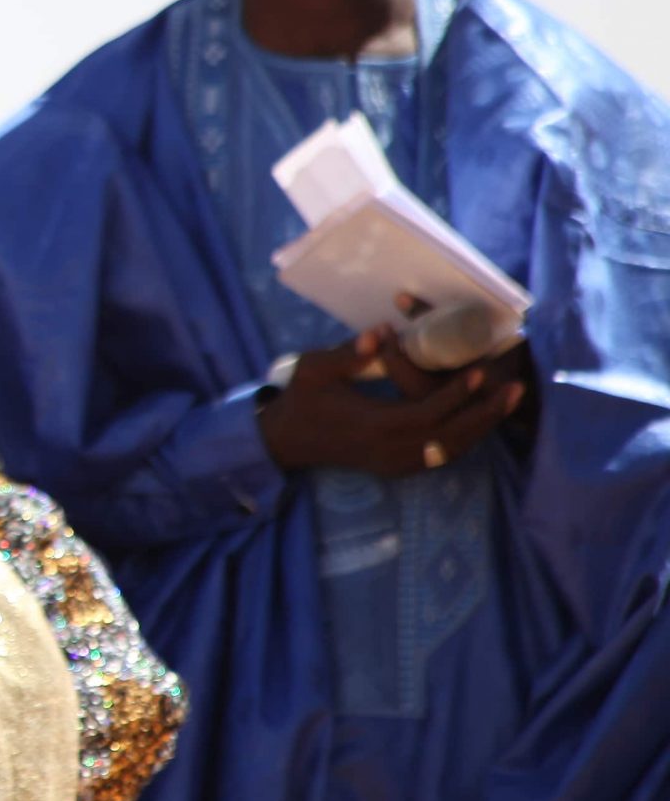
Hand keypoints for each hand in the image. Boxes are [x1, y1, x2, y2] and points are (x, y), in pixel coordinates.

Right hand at [257, 326, 525, 477]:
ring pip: (449, 451)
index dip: (457, 394)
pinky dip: (464, 440)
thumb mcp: (314, 369)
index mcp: (371, 426)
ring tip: (508, 403)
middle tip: (515, 389)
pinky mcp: (395, 467)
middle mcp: (387, 450)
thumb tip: (381, 333)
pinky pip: (439, 457)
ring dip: (481, 427)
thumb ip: (348, 353)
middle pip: (449, 437)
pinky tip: (481, 421)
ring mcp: (393, 463)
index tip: (481, 372)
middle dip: (485, 414)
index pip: (426, 413)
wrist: (285, 439)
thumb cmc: (301, 399)